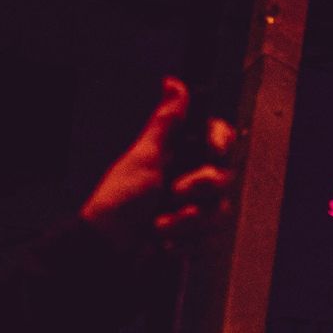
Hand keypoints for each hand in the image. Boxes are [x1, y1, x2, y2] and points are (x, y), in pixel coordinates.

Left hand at [80, 79, 235, 247]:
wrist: (108, 250)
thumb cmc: (119, 201)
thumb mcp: (144, 156)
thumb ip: (166, 121)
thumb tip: (173, 82)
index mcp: (179, 153)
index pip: (219, 137)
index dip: (220, 143)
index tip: (211, 152)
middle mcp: (190, 178)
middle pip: (223, 176)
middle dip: (197, 190)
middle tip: (171, 194)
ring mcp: (194, 208)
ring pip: (219, 210)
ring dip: (187, 222)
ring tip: (159, 227)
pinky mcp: (195, 236)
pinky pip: (211, 238)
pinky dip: (187, 242)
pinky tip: (166, 242)